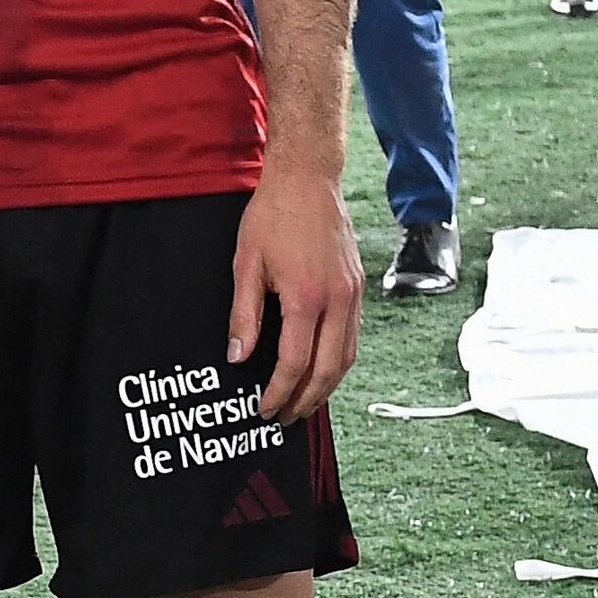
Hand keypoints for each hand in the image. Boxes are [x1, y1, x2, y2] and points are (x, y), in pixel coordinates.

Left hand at [225, 164, 365, 427]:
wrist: (308, 178)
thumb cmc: (273, 215)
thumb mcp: (246, 264)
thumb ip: (245, 315)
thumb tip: (239, 357)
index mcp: (306, 297)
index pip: (295, 363)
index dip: (279, 392)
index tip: (264, 409)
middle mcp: (337, 300)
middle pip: (328, 370)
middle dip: (306, 400)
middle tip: (284, 418)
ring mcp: (353, 294)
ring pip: (347, 357)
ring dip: (326, 387)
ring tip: (303, 402)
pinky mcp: (358, 287)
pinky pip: (353, 337)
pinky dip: (338, 362)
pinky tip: (320, 368)